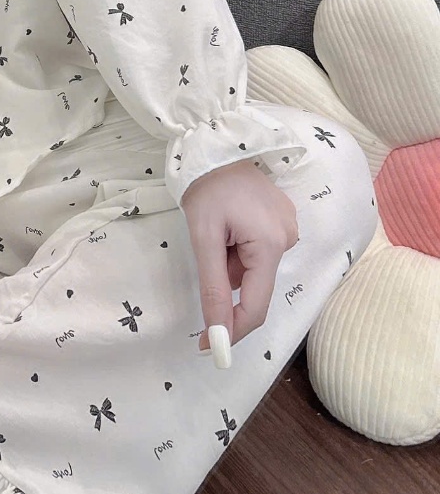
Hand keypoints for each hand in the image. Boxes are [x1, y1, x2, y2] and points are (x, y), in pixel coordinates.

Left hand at [180, 159, 298, 351]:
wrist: (214, 144)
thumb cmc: (206, 187)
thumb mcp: (204, 238)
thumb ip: (214, 288)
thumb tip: (217, 335)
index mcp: (271, 243)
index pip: (256, 305)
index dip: (233, 330)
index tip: (208, 349)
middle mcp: (288, 237)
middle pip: (255, 285)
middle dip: (228, 279)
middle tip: (208, 246)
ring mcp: (288, 227)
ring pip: (255, 268)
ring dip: (232, 262)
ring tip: (218, 226)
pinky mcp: (282, 219)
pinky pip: (259, 250)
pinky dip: (240, 248)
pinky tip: (229, 222)